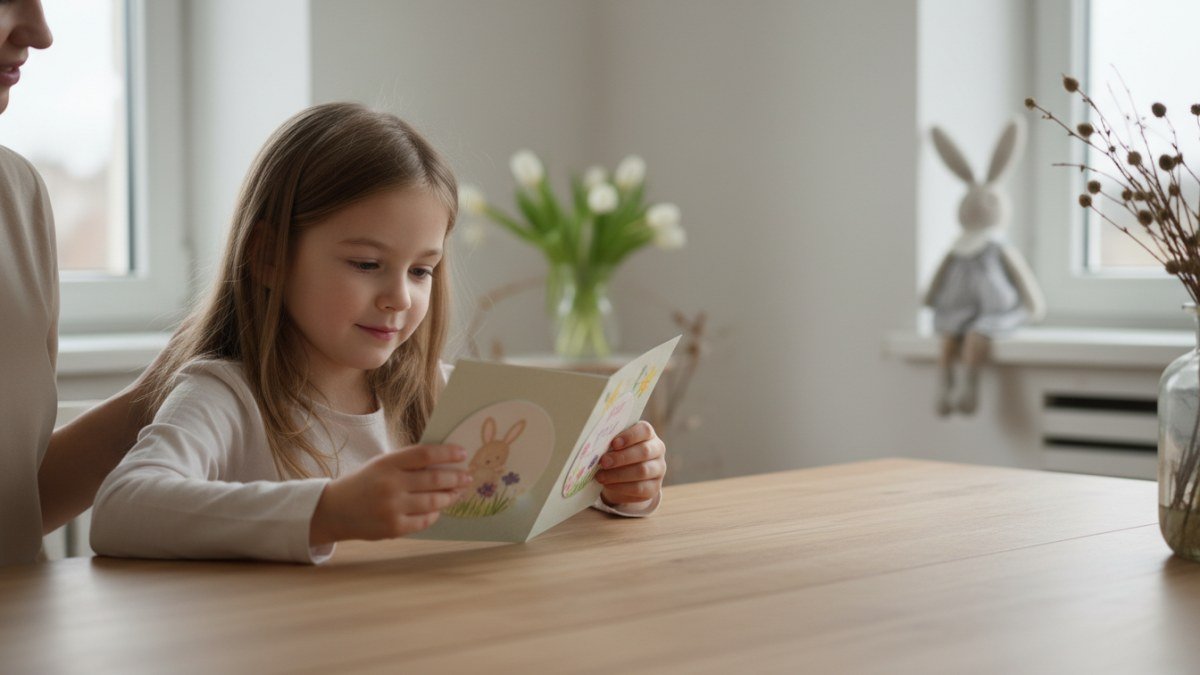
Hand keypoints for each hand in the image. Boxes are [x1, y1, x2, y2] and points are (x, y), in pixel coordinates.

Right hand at [309, 444, 471, 545]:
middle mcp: (390, 485)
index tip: (462, 453)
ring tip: (457, 492)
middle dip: (456, 478)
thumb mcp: (381, 465)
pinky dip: (435, 513)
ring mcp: (392, 508)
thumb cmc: (364, 483)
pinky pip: (425, 520)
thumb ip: (408, 463)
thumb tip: (445, 463)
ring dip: (450, 496)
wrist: (334, 510)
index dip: (447, 453)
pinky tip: (438, 508)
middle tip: (467, 477)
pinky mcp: (393, 528)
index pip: (425, 455)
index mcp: (387, 464)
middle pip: (434, 479)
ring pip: (433, 502)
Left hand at [596, 421, 665, 507]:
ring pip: (642, 471)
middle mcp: (657, 450)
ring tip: (600, 476)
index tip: (613, 443)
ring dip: (618, 474)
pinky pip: (640, 488)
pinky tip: (608, 485)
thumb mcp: (615, 446)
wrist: (624, 478)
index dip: (630, 436)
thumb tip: (594, 445)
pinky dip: (621, 487)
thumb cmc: (617, 454)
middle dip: (621, 457)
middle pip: (644, 451)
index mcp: (648, 435)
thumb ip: (610, 443)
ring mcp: (658, 469)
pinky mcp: (654, 487)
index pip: (645, 430)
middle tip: (603, 462)